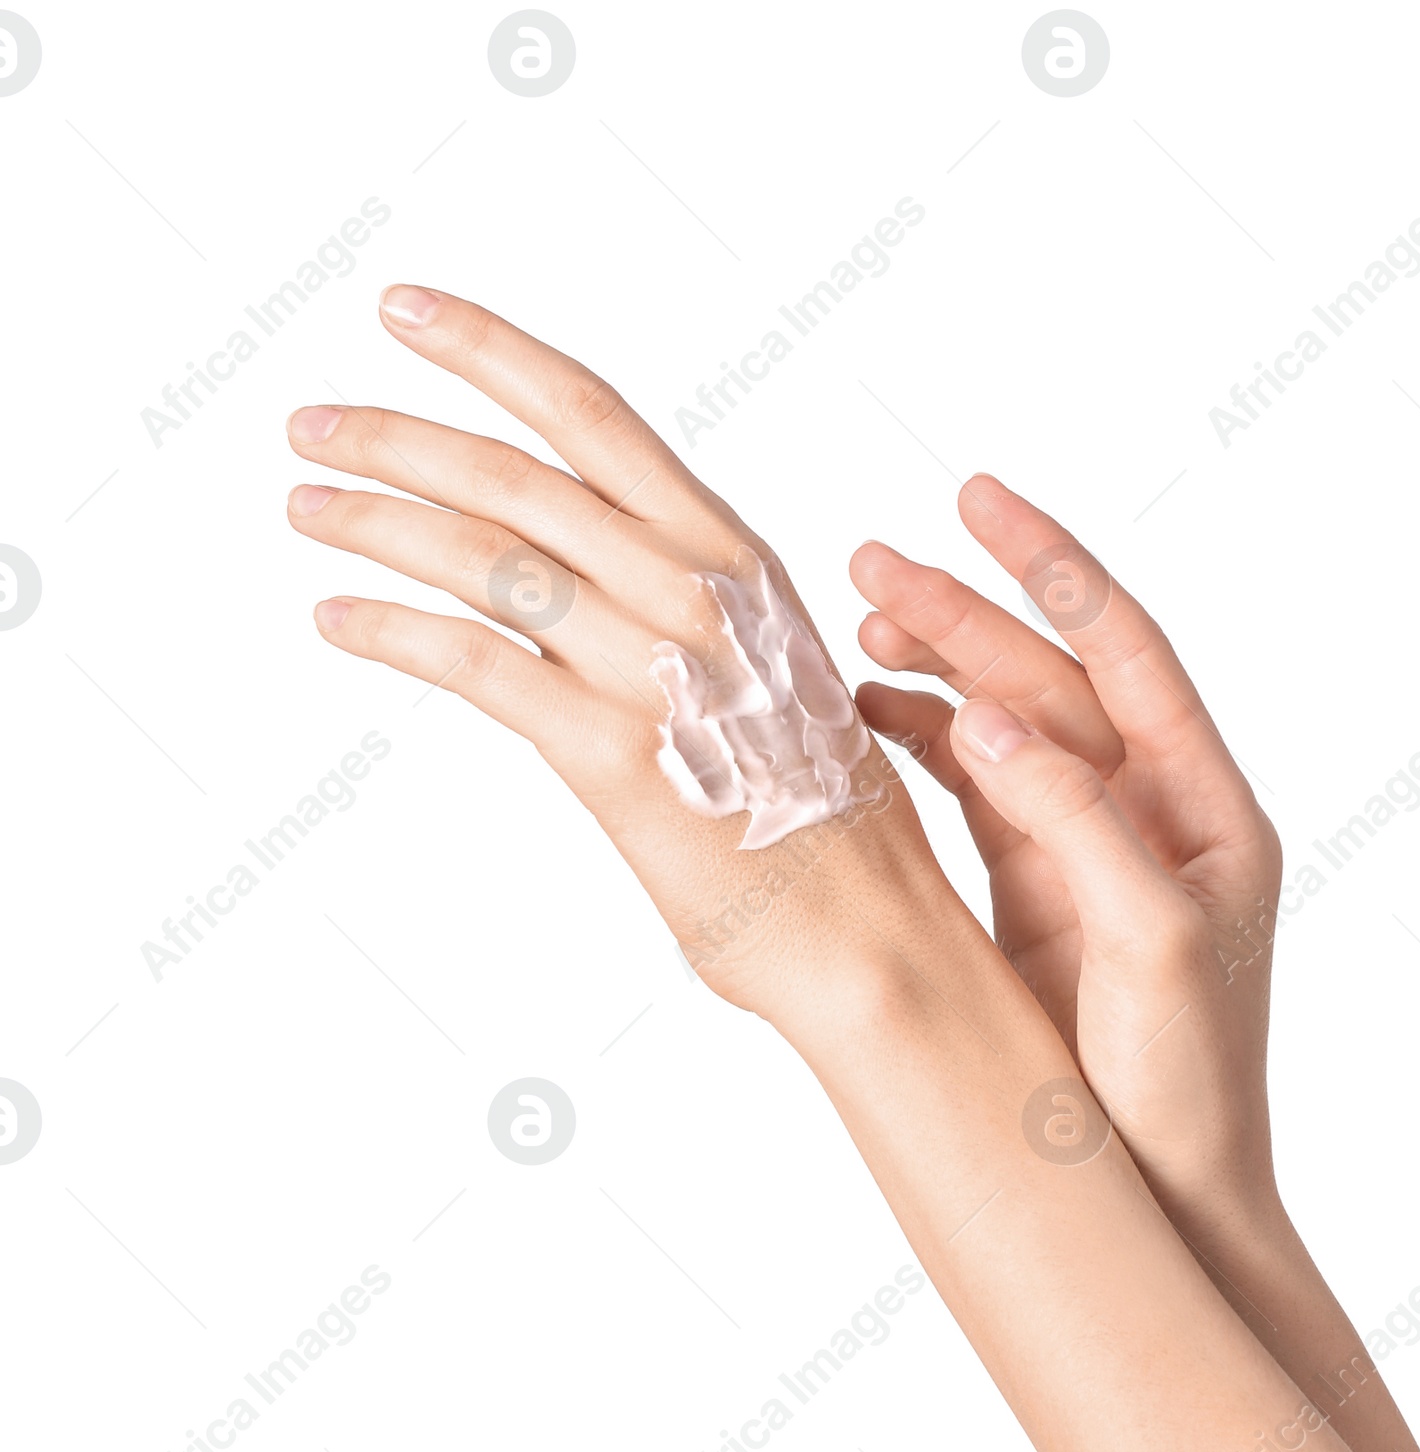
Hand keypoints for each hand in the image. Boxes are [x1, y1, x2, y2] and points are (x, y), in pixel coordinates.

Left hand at [284, 286, 957, 1027]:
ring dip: (374, 523)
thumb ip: (693, 614)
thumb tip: (602, 585)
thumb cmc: (828, 817)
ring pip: (484, 559)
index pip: (595, 417)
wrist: (874, 932)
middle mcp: (694, 588)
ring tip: (306, 507)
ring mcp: (653, 667)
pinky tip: (339, 619)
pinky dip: (392, 632)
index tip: (407, 311)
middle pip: (514, 476)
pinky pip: (474, 665)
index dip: (490, 351)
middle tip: (313, 424)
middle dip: (397, 438)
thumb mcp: (777, 670)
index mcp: (737, 555)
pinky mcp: (610, 756)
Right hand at [852, 476, 1282, 1216]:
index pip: (1127, 653)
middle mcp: (1147, 809)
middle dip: (965, 615)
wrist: (1162, 1191)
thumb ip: (1075, 822)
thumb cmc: (1186, 1082)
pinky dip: (919, 751)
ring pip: (1001, 728)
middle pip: (1048, 680)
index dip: (1055, 570)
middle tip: (872, 561)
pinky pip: (971, 793)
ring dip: (934, 674)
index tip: (981, 501)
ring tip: (858, 629)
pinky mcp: (1031, 888)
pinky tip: (867, 722)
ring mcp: (1083, 845)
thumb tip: (988, 720)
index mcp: (1204, 806)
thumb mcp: (1149, 941)